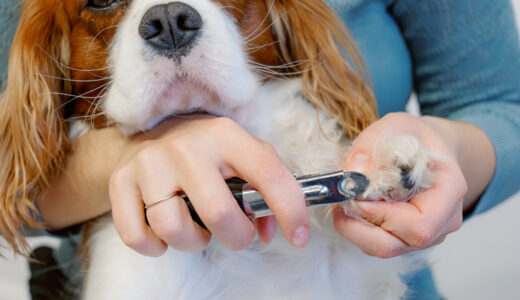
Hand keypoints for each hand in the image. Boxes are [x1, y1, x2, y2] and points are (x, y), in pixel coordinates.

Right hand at [109, 115, 308, 255]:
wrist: (149, 133)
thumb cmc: (205, 149)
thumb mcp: (241, 153)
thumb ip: (265, 185)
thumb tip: (270, 231)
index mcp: (226, 135)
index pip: (267, 174)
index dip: (290, 210)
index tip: (298, 236)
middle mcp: (187, 147)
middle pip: (219, 214)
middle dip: (236, 237)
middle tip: (235, 233)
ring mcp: (150, 163)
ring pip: (174, 230)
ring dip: (194, 242)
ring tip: (196, 226)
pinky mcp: (121, 182)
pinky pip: (137, 237)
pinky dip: (156, 247)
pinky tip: (164, 233)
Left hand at [333, 112, 473, 257]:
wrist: (431, 147)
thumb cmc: (418, 137)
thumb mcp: (395, 124)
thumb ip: (372, 142)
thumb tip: (354, 171)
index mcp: (449, 191)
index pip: (419, 225)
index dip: (381, 216)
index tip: (356, 195)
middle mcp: (443, 220)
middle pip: (397, 244)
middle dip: (359, 227)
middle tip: (340, 202)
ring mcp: (428, 234)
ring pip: (385, 248)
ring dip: (355, 229)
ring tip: (344, 202)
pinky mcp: (408, 238)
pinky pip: (380, 243)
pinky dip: (360, 229)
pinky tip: (354, 207)